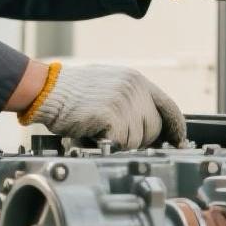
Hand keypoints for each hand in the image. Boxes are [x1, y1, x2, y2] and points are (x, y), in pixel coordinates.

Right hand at [26, 64, 185, 148]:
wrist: (46, 90)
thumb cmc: (71, 93)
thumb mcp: (109, 86)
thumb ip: (131, 101)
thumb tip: (150, 126)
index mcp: (136, 80)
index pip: (169, 107)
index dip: (175, 128)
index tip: (179, 142)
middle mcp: (134, 89)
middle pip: (154, 129)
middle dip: (139, 140)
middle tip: (115, 136)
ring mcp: (124, 102)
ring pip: (137, 141)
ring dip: (119, 143)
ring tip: (98, 130)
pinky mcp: (112, 117)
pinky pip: (121, 144)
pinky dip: (106, 145)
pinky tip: (92, 134)